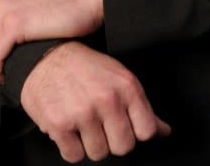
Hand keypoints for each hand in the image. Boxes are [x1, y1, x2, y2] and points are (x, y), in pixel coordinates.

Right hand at [21, 41, 170, 162]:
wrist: (45, 55)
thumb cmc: (85, 67)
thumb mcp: (118, 78)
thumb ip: (142, 106)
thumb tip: (164, 131)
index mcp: (126, 86)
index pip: (146, 131)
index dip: (133, 131)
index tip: (122, 123)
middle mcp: (107, 98)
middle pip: (123, 147)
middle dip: (111, 139)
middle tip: (99, 122)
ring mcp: (83, 112)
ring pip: (98, 153)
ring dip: (89, 142)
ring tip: (81, 120)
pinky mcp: (59, 124)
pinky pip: (74, 156)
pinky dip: (69, 146)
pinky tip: (68, 125)